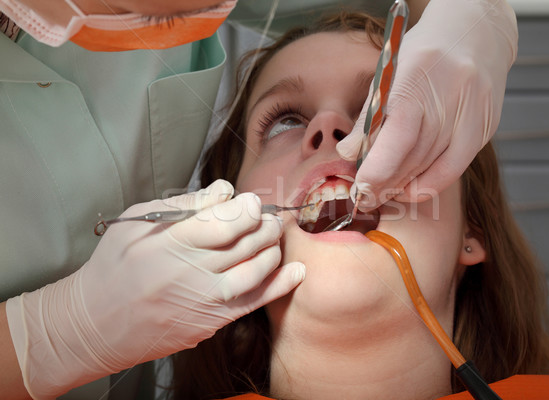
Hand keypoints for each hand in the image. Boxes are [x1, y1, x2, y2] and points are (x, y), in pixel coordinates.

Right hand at [6, 179, 304, 398]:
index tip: (252, 201)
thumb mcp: (137, 224)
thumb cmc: (115, 267)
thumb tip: (224, 190)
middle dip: (264, 225)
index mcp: (168, 244)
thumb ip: (184, 206)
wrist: (97, 325)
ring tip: (274, 235)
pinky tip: (296, 270)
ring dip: (273, 250)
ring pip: (254, 272)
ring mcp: (202, 302)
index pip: (222, 223)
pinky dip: (279, 286)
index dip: (245, 209)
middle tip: (269, 216)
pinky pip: (253, 303)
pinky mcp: (210, 323)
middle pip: (243, 244)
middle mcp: (189, 274)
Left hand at [337, 0, 516, 208]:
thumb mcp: (389, 73)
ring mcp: (473, 113)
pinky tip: (412, 188)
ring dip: (406, 185)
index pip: (399, 134)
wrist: (477, 33)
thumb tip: (348, 154)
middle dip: (386, 182)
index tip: (360, 188)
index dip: (379, 168)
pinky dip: (432, 182)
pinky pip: (456, 166)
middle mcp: (452, 95)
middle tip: (365, 197)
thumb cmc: (423, 54)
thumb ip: (369, 115)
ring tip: (384, 194)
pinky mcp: (486, 127)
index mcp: (418, 77)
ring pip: (435, 165)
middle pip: (415, 156)